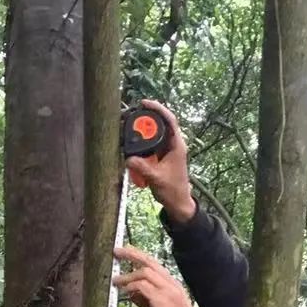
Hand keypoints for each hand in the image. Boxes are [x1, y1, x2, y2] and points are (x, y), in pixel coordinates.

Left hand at [113, 245, 197, 306]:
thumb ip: (145, 301)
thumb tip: (130, 293)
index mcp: (172, 284)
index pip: (154, 265)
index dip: (139, 256)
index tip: (127, 251)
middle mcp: (171, 283)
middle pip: (149, 261)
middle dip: (131, 254)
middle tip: (117, 251)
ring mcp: (167, 290)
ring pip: (144, 272)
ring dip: (128, 276)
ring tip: (116, 280)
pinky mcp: (162, 299)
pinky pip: (143, 286)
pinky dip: (131, 286)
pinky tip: (125, 291)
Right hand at [125, 99, 195, 223]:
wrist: (178, 203)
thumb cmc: (172, 191)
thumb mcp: (156, 179)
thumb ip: (143, 169)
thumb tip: (128, 159)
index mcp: (177, 145)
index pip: (170, 120)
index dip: (158, 108)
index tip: (145, 103)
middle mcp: (174, 144)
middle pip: (161, 122)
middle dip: (147, 116)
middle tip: (132, 114)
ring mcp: (168, 149)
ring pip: (156, 132)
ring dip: (145, 128)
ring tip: (131, 124)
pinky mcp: (163, 155)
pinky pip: (153, 142)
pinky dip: (144, 139)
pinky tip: (134, 140)